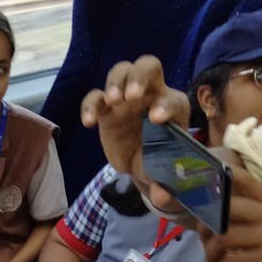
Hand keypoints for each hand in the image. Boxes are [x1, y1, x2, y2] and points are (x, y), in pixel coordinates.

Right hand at [80, 56, 190, 186]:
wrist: (144, 166)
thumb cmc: (162, 163)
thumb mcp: (169, 175)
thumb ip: (168, 185)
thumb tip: (162, 194)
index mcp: (173, 106)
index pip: (171, 98)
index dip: (164, 105)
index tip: (157, 119)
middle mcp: (151, 95)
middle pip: (148, 66)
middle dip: (139, 77)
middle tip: (131, 96)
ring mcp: (126, 100)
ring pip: (121, 72)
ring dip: (116, 82)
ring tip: (113, 101)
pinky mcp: (106, 110)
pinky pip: (95, 97)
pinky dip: (90, 105)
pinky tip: (89, 122)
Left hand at [195, 168, 261, 261]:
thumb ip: (244, 224)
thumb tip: (204, 219)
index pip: (245, 181)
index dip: (220, 178)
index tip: (199, 187)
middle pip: (226, 209)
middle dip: (205, 229)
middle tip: (205, 247)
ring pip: (223, 238)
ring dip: (210, 258)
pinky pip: (231, 261)